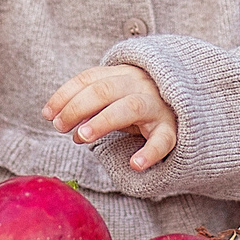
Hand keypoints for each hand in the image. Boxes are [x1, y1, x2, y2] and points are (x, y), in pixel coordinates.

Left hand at [44, 63, 176, 171]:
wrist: (193, 103)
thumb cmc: (143, 104)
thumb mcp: (117, 99)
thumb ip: (92, 106)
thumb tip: (62, 123)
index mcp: (123, 74)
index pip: (89, 78)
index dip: (65, 95)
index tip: (47, 114)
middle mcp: (140, 85)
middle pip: (104, 89)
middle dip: (78, 107)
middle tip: (61, 127)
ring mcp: (158, 105)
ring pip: (130, 107)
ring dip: (102, 121)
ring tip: (81, 138)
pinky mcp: (174, 128)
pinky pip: (163, 139)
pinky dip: (149, 152)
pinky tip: (134, 164)